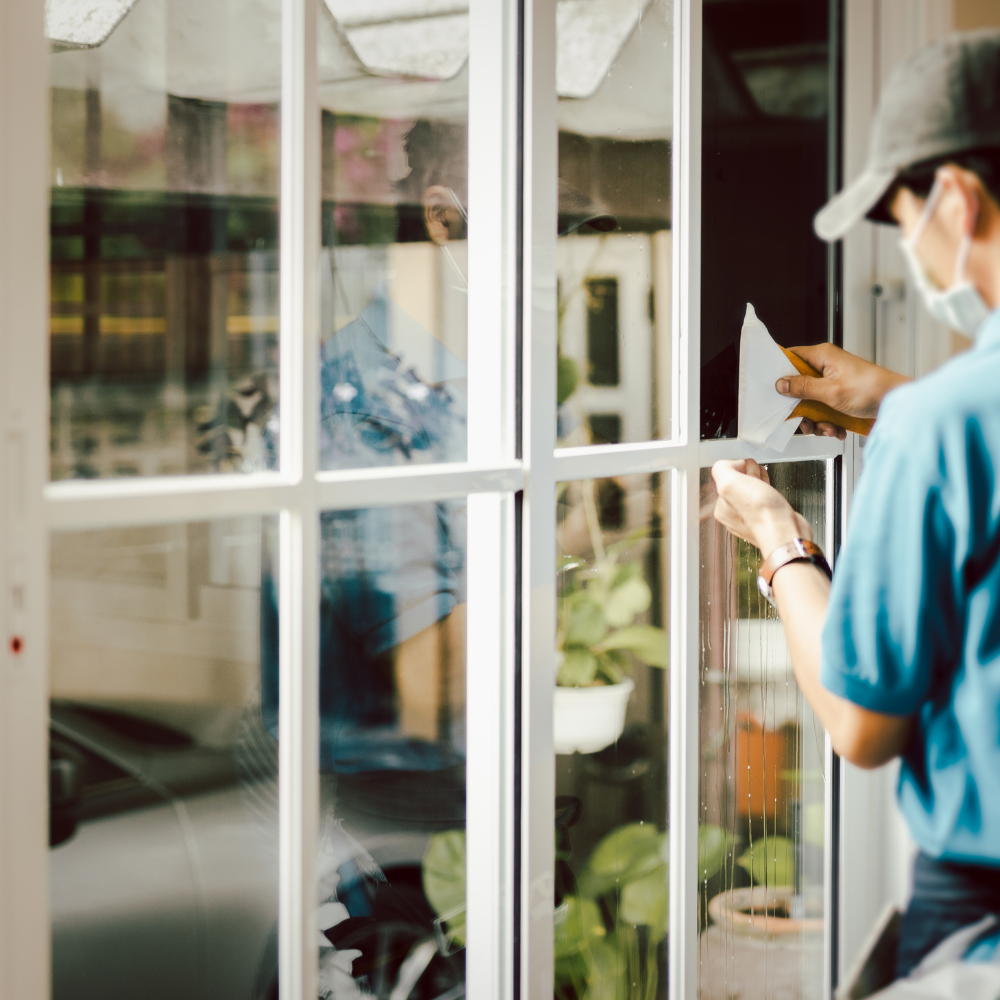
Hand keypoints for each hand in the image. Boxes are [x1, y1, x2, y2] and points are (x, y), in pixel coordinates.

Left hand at [711, 459, 812, 555]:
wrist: (787, 532)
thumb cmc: (762, 513)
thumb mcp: (730, 483)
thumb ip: (722, 469)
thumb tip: (733, 465)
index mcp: (721, 508)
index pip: (726, 476)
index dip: (740, 468)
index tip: (747, 474)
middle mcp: (733, 514)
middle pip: (740, 482)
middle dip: (751, 476)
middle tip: (758, 482)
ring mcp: (750, 517)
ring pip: (753, 488)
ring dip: (760, 481)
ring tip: (766, 486)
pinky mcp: (767, 517)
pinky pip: (764, 497)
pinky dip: (769, 490)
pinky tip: (773, 492)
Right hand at [776, 344, 909, 431]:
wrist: (897, 404)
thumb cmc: (871, 389)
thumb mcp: (830, 390)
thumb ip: (802, 387)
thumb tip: (781, 383)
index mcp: (823, 356)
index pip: (791, 356)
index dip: (779, 371)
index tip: (773, 387)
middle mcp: (826, 368)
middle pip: (798, 386)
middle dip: (800, 407)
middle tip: (804, 419)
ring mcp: (833, 384)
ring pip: (810, 403)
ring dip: (816, 420)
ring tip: (827, 427)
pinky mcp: (840, 399)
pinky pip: (824, 412)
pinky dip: (828, 424)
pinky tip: (837, 429)